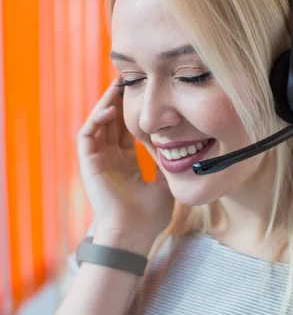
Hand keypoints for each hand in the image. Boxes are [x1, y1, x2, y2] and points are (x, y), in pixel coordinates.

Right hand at [76, 78, 173, 245]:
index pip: (127, 131)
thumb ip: (168, 168)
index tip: (145, 95)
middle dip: (119, 100)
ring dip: (106, 103)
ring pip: (98, 124)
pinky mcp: (88, 164)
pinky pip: (87, 135)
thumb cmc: (149, 217)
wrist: (133, 236)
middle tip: (131, 79)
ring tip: (119, 84)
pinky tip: (111, 107)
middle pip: (111, 122)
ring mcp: (97, 161)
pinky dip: (97, 119)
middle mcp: (109, 160)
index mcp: (125, 165)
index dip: (134, 112)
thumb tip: (183, 153)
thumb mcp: (165, 186)